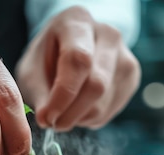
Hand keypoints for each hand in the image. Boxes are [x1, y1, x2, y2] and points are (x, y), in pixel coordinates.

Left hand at [15, 6, 140, 131]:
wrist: (71, 49)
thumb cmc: (48, 58)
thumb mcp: (32, 70)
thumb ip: (38, 93)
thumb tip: (47, 119)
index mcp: (78, 22)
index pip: (78, 60)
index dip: (63, 94)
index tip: (48, 117)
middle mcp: (108, 34)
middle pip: (96, 84)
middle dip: (71, 113)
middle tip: (53, 123)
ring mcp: (125, 56)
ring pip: (104, 102)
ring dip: (79, 118)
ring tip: (64, 113)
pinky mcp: (132, 77)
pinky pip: (111, 109)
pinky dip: (91, 119)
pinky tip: (80, 108)